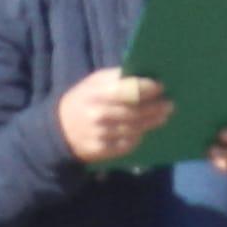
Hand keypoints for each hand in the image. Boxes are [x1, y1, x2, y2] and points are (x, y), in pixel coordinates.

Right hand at [55, 68, 171, 162]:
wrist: (57, 129)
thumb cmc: (81, 100)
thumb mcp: (92, 83)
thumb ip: (116, 78)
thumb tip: (147, 76)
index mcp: (97, 93)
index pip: (130, 90)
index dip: (149, 88)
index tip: (161, 87)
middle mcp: (98, 114)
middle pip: (136, 111)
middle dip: (156, 108)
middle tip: (169, 105)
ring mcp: (99, 134)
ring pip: (135, 129)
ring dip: (151, 123)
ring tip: (162, 117)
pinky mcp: (100, 150)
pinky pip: (127, 144)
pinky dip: (137, 138)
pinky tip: (142, 131)